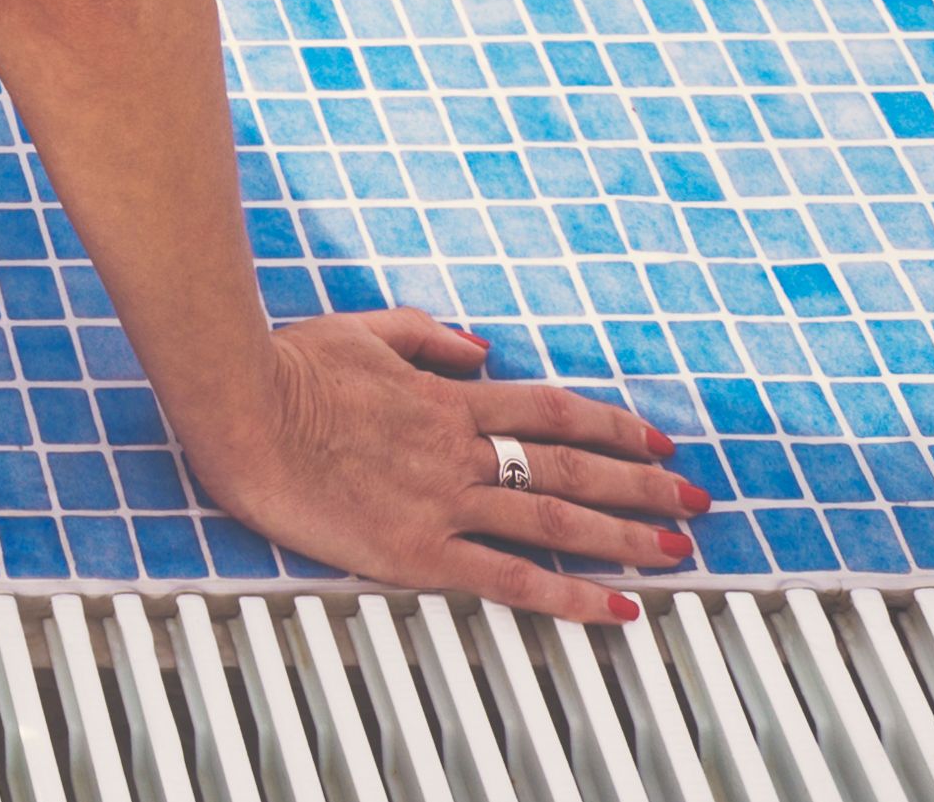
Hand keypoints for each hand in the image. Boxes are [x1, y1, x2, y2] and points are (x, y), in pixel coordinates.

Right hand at [185, 311, 703, 623]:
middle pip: (574, 464)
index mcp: (448, 398)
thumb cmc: (285, 365)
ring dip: (626, 535)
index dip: (615, 423)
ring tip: (678, 550)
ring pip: (556, 519)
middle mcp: (461, 448)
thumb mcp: (361, 327)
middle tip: (696, 498)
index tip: (656, 439)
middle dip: (644, 483)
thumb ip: (425, 335)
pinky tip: (615, 607)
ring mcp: (444, 500)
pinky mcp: (418, 550)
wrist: (237, 405)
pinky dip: (569, 594)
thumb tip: (480, 346)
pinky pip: (509, 577)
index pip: (553, 409)